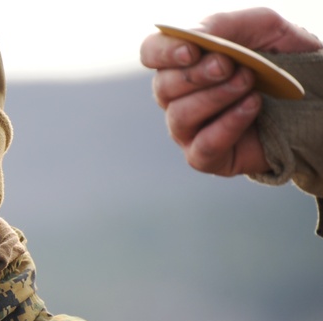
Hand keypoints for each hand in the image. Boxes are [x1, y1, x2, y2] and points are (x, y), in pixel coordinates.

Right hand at [140, 8, 321, 175]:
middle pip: (163, 87)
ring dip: (215, 97)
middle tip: (228, 65)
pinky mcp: (206, 158)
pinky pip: (203, 146)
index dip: (163, 52)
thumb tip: (192, 35)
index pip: (151, 53)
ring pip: (179, 116)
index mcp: (182, 62)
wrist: (310, 97)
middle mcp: (177, 97)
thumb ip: (224, 25)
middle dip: (195, 75)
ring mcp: (188, 130)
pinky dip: (228, 125)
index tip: (191, 51)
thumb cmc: (280, 59)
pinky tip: (252, 106)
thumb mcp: (260, 28)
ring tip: (248, 84)